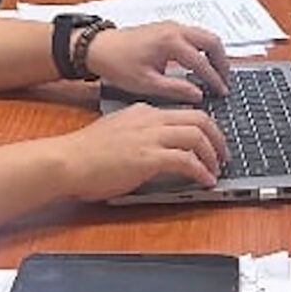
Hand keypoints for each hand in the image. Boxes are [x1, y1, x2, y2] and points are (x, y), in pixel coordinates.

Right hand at [59, 103, 230, 200]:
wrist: (67, 160)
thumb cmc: (85, 152)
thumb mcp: (117, 130)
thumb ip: (139, 133)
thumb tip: (158, 148)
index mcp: (143, 111)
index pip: (184, 112)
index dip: (204, 127)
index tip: (211, 141)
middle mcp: (151, 119)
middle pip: (200, 119)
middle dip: (217, 137)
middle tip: (223, 155)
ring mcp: (151, 137)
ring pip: (198, 136)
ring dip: (213, 155)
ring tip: (216, 170)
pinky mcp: (149, 158)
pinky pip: (187, 161)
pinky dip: (201, 171)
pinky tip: (205, 181)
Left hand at [85, 21, 230, 101]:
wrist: (98, 48)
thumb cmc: (117, 64)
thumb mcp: (146, 83)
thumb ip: (175, 89)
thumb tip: (198, 96)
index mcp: (170, 42)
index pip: (202, 62)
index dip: (214, 80)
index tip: (222, 92)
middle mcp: (174, 29)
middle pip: (212, 42)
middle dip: (222, 63)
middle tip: (224, 82)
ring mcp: (172, 26)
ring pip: (205, 36)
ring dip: (214, 54)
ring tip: (216, 74)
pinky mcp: (167, 27)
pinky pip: (195, 35)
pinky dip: (203, 48)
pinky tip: (200, 64)